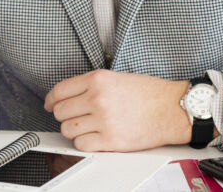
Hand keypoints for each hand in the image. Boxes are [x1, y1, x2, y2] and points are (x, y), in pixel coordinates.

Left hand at [44, 69, 191, 151]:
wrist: (172, 108)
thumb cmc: (150, 93)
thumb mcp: (117, 77)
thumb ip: (92, 85)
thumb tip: (69, 96)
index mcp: (98, 80)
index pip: (59, 91)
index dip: (51, 100)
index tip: (50, 105)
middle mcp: (97, 99)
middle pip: (60, 112)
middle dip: (64, 115)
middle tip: (73, 117)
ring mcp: (103, 120)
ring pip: (68, 130)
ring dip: (73, 130)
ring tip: (86, 127)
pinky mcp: (111, 140)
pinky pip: (82, 144)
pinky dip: (84, 143)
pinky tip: (94, 137)